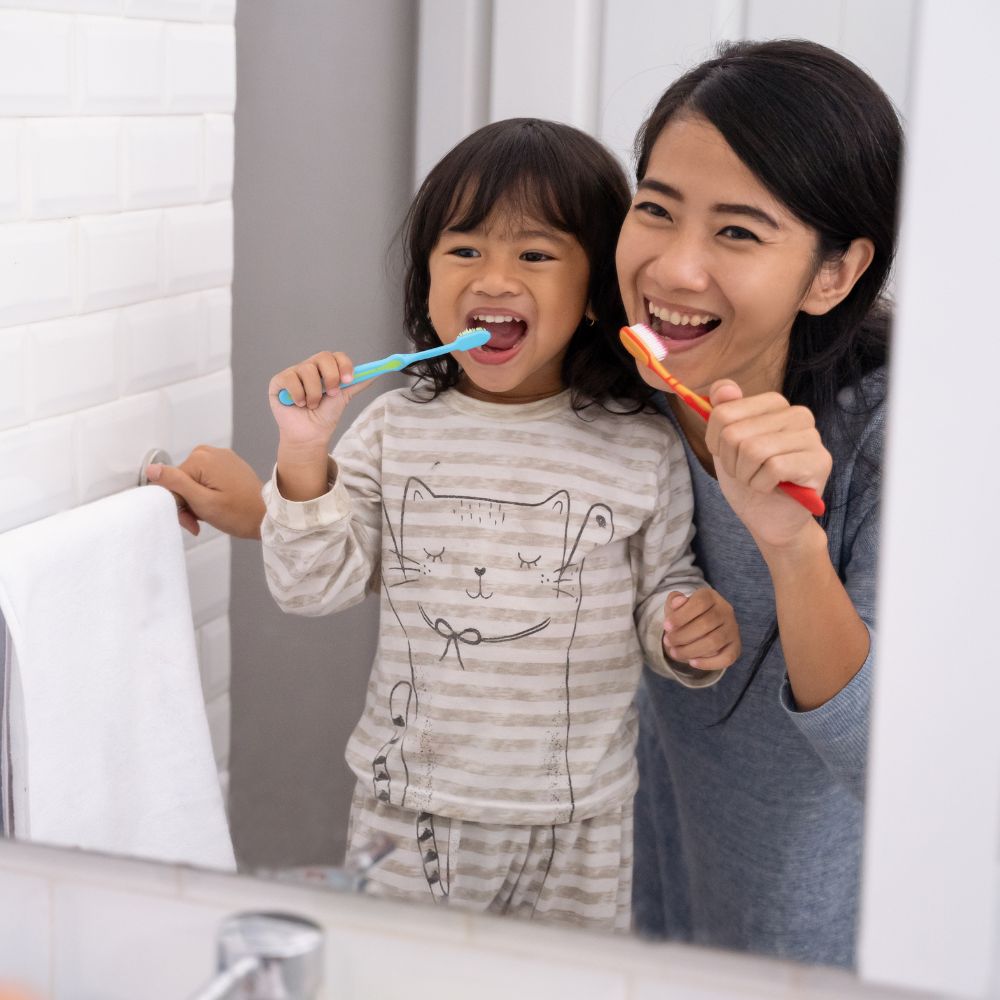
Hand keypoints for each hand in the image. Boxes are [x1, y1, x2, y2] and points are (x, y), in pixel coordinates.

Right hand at [146, 445, 264, 538]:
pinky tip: (215, 507)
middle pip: (180, 481)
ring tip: (209, 515)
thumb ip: (175, 483)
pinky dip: (205, 496)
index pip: (170, 482)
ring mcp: (219, 457)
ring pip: (191, 482)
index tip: (190, 520)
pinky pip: (204, 480)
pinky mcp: (225, 465)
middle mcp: (209, 452)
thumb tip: (152, 469)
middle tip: (198, 522)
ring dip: (195, 502)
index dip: (177, 505)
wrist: (269, 516)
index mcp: (200, 458)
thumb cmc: (241, 513)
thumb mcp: (202, 502)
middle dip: (186, 504)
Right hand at [268, 351, 371, 450]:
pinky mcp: (279, 382)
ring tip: (312, 405)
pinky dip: (298, 395)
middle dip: (331, 377)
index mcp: (326, 369)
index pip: (336, 356)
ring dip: (314, 393)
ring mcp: (294, 373)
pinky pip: (291, 379)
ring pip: (307, 370)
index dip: (344, 365)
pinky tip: (298, 404)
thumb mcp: (344, 398)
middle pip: (323, 357)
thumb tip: (375, 373)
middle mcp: (310, 367)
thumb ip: (357, 384)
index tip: (349, 380)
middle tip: (331, 394)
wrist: (310, 435)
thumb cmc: (325, 416)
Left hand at [662, 588, 739, 670]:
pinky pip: (726, 658)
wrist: (699, 629)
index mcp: (711, 596)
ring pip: (714, 642)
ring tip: (674, 652)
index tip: (666, 626)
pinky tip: (692, 662)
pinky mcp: (736, 647)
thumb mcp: (677, 606)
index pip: (700, 602)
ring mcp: (733, 629)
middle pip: (706, 623)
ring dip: (690, 650)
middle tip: (668, 641)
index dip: (681, 615)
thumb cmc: (685, 616)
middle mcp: (726, 611)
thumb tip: (677, 601)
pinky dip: (708, 663)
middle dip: (682, 635)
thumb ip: (674, 601)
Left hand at [705, 380, 831, 549]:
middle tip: (746, 473)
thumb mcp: (726, 445)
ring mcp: (812, 436)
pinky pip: (772, 468)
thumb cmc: (749, 479)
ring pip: (753, 450)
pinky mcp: (819, 461)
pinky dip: (761, 485)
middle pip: (735, 433)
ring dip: (746, 475)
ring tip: (758, 480)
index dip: (715, 442)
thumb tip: (723, 387)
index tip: (728, 455)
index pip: (723, 412)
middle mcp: (797, 414)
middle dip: (731, 462)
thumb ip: (723, 413)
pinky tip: (772, 488)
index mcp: (774, 404)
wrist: (771, 519)